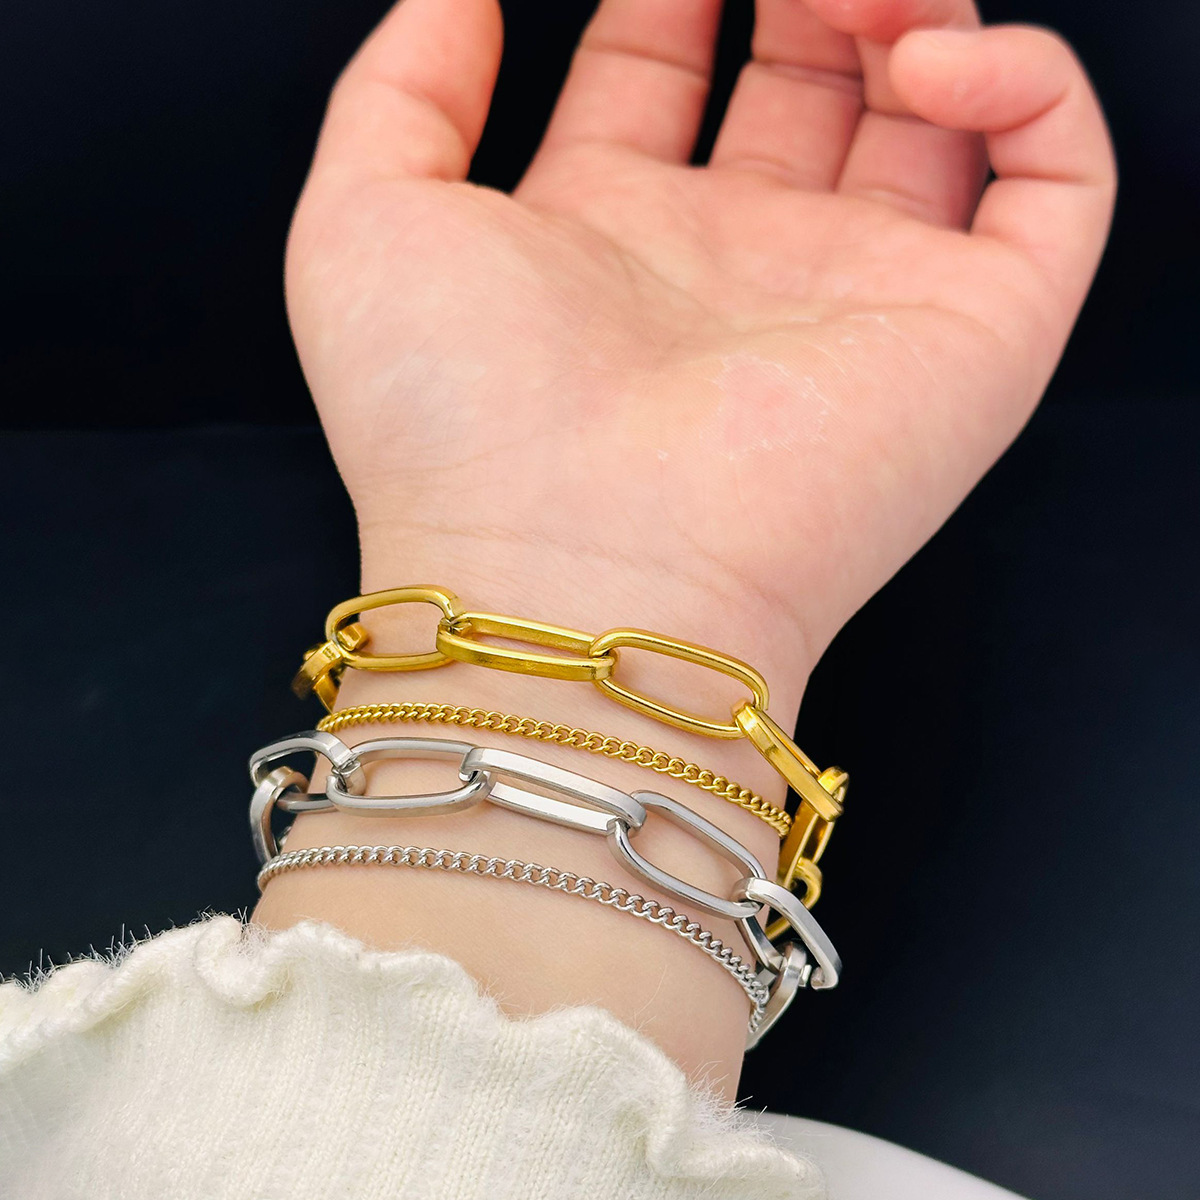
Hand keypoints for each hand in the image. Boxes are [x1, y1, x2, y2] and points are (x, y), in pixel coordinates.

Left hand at [285, 0, 1113, 703]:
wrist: (576, 580)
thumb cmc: (455, 426)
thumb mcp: (360, 223)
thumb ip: (400, 88)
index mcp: (610, 235)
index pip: (659, 72)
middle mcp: (737, 266)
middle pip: (805, 85)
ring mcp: (860, 300)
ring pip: (936, 119)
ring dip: (916, 15)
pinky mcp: (973, 340)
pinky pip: (1055, 186)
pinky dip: (1031, 89)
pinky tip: (934, 62)